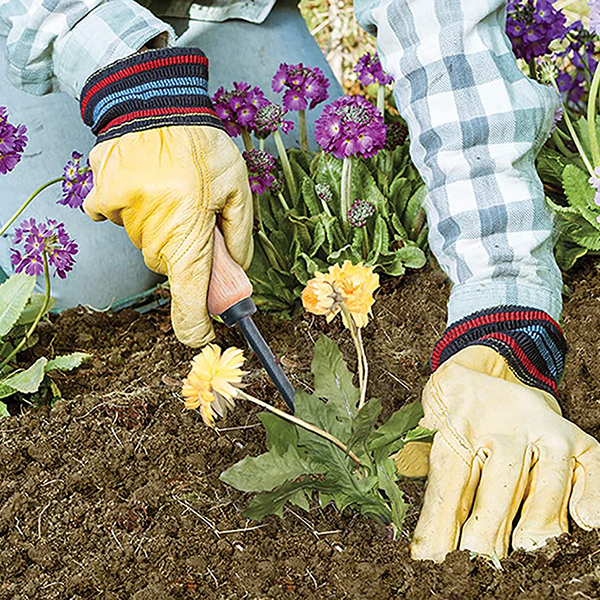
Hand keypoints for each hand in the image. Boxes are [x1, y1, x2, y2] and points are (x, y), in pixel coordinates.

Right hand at [84, 125, 252, 346]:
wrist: (153, 99)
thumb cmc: (202, 144)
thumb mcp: (238, 188)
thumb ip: (239, 237)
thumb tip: (237, 271)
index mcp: (189, 237)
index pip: (189, 302)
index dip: (196, 326)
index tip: (203, 334)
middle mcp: (153, 236)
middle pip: (172, 268)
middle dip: (189, 252)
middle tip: (198, 218)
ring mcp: (124, 219)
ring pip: (150, 245)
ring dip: (164, 229)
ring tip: (175, 192)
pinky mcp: (103, 201)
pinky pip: (122, 221)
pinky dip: (137, 210)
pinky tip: (149, 185)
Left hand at [411, 346, 599, 561]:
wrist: (494, 365)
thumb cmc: (458, 407)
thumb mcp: (430, 424)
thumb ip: (419, 460)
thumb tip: (412, 507)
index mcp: (460, 426)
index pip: (450, 482)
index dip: (440, 523)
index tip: (430, 557)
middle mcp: (504, 427)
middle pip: (497, 488)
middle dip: (486, 534)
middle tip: (475, 565)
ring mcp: (543, 430)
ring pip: (546, 482)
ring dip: (536, 522)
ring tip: (524, 553)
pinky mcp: (574, 436)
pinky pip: (592, 466)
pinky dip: (592, 493)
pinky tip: (585, 521)